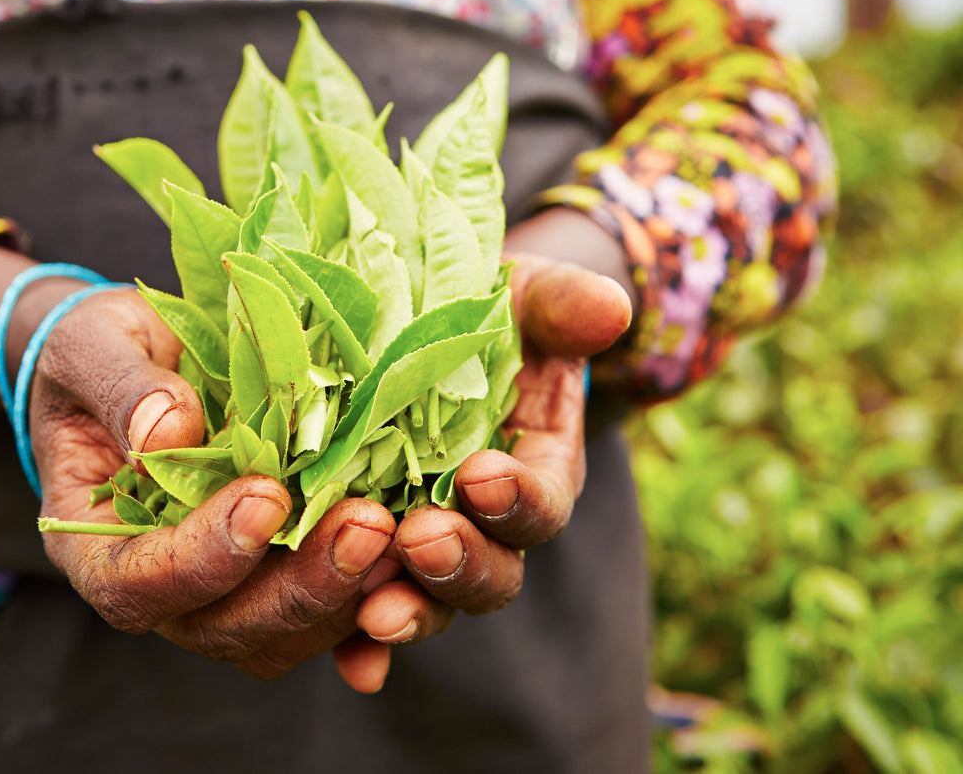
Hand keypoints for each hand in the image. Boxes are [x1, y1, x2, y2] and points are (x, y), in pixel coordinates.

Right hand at [30, 288, 398, 687]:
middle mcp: (162, 587)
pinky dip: (373, 609)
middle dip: (301, 584)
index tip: (264, 498)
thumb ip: (121, 388)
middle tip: (366, 525)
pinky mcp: (279, 573)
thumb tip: (167, 430)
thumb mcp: (91, 347)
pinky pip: (328, 618)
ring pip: (286, 632)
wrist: (134, 357)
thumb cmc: (96, 352)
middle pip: (226, 626)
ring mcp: (225, 590)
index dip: (203, 557)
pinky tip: (415, 577)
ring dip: (348, 595)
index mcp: (97, 545)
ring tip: (403, 533)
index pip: (139, 585)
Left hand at [346, 210, 632, 669]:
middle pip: (489, 573)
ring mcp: (424, 549)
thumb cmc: (481, 313)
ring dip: (407, 611)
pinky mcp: (365, 560)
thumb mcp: (522, 297)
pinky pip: (362, 616)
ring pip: (428, 601)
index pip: (539, 505)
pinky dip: (358, 649)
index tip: (482, 477)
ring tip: (375, 612)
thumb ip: (565, 305)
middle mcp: (483, 527)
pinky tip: (351, 665)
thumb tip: (611, 310)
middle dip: (458, 564)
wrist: (415, 329)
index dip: (518, 500)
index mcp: (533, 471)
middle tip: (421, 540)